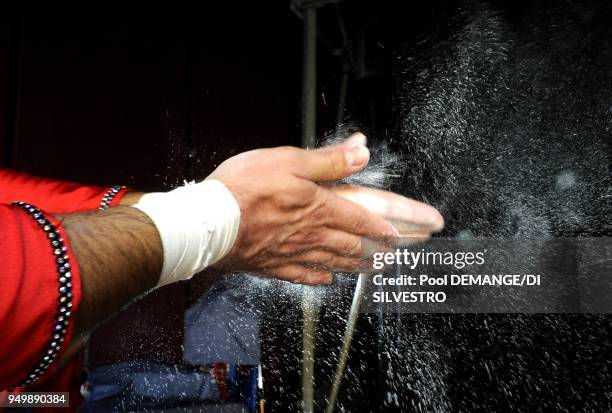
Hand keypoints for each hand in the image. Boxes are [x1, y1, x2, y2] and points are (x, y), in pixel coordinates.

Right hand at [209, 133, 442, 284]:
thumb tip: (362, 151)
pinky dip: (320, 278)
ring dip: (361, 265)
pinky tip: (327, 280)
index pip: (367, 219)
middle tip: (404, 254)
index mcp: (320, 207)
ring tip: (378, 268)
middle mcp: (313, 234)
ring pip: (337, 263)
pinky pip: (304, 276)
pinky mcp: (273, 266)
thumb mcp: (289, 160)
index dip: (393, 226)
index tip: (413, 231)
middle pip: (358, 246)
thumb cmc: (244, 188)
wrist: (208, 223)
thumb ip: (329, 160)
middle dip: (386, 249)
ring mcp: (294, 254)